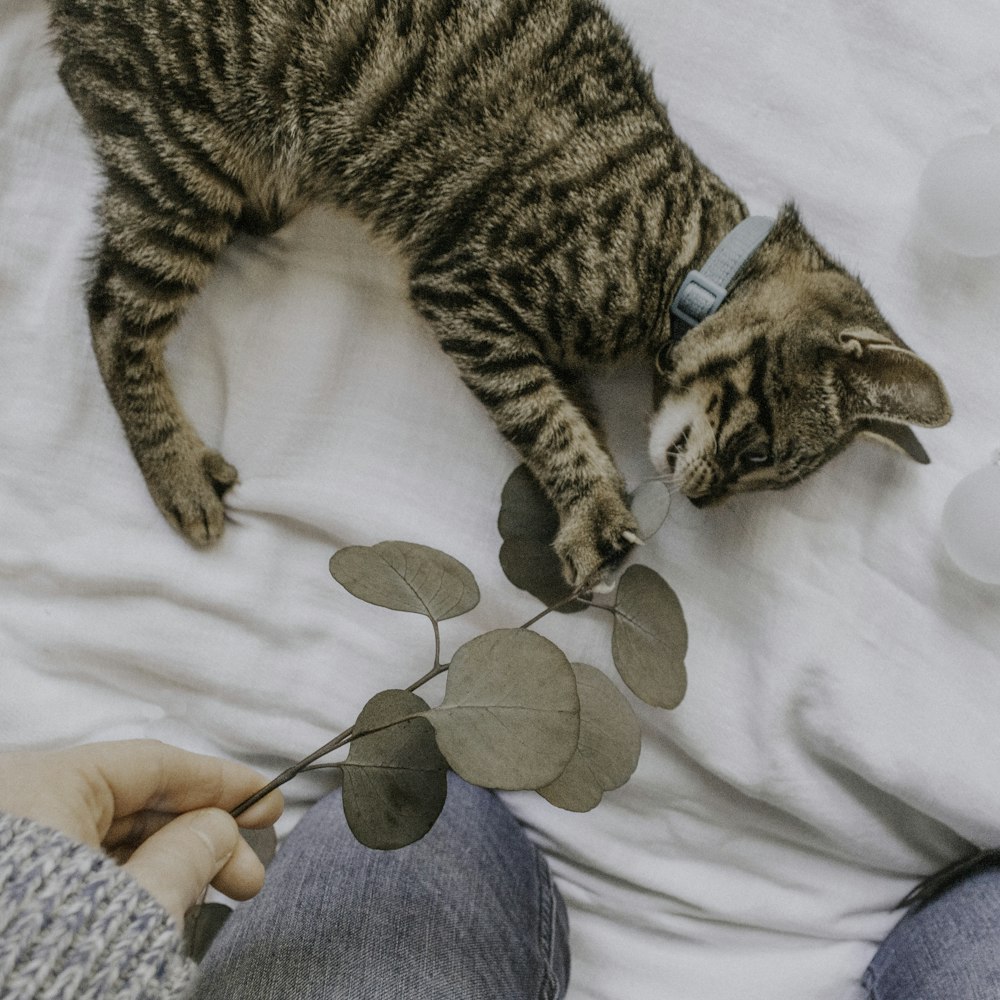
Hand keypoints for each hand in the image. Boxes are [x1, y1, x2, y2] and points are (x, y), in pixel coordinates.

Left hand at [0, 740, 282, 925]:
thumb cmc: (44, 963)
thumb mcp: (136, 904)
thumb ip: (189, 854)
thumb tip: (221, 829)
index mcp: (42, 785)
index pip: (153, 764)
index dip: (221, 782)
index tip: (268, 800)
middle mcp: (22, 802)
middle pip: (135, 803)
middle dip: (203, 836)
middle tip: (251, 873)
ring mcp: (16, 845)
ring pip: (111, 836)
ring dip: (172, 862)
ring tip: (221, 896)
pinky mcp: (13, 880)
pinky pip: (82, 864)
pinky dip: (133, 878)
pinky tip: (172, 901)